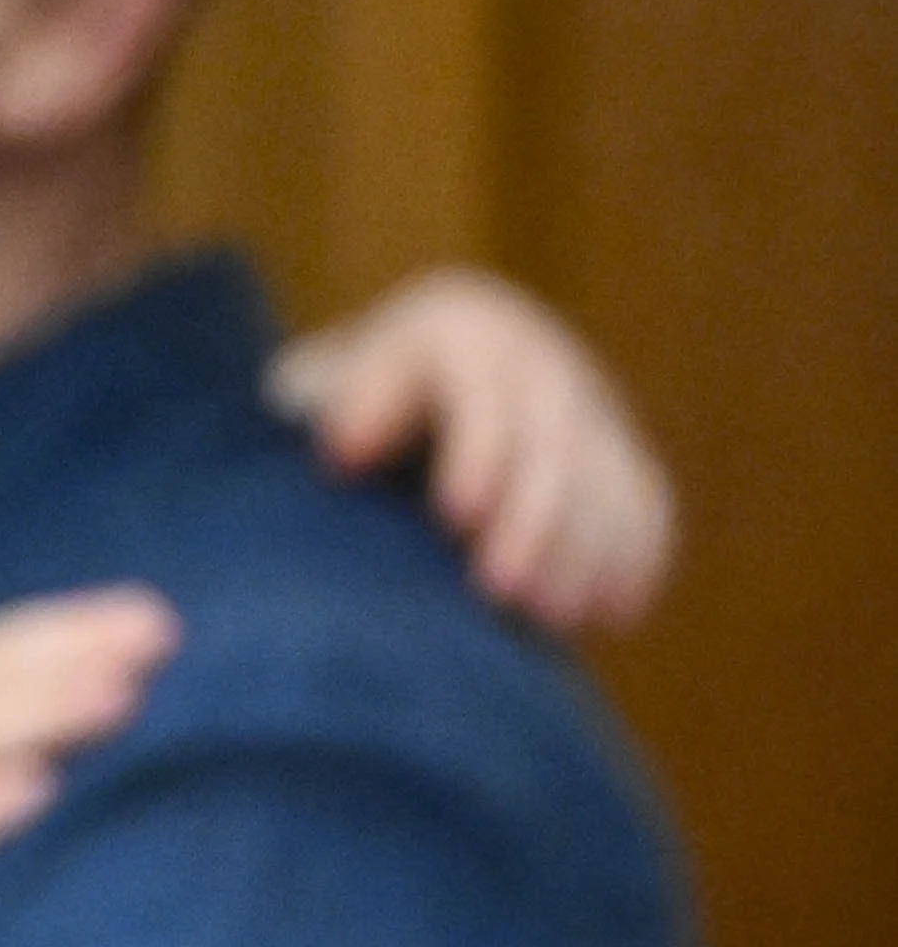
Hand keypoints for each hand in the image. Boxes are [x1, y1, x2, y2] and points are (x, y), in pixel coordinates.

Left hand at [271, 266, 676, 634]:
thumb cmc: (324, 413)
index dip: (477, 446)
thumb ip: (325, 415)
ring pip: (602, 468)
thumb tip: (346, 448)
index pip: (478, 381)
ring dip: (587, 545)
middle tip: (503, 592)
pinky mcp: (611, 450)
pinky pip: (640, 496)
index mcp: (452, 328)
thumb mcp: (307, 397)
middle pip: (549, 432)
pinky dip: (634, 551)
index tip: (458, 515)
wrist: (390, 393)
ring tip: (556, 618)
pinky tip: (616, 611)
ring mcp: (579, 400)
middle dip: (534, 516)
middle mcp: (526, 356)